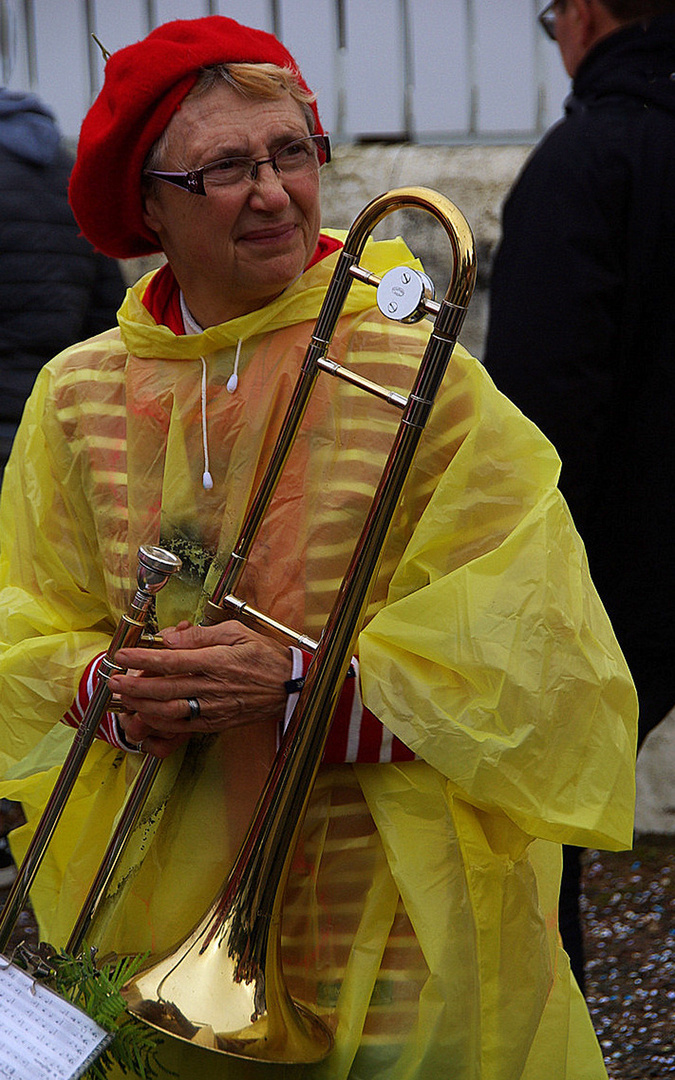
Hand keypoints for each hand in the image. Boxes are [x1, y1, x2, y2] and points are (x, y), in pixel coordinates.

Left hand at [109, 620, 291, 758]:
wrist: (289, 687)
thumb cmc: (264, 656)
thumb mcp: (236, 633)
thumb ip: (201, 636)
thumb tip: (171, 637)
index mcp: (216, 662)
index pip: (171, 661)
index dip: (142, 659)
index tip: (123, 656)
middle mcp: (213, 687)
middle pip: (164, 689)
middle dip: (134, 686)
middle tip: (114, 681)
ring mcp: (214, 708)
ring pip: (170, 711)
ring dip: (143, 706)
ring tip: (125, 699)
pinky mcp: (216, 722)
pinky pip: (183, 726)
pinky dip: (162, 722)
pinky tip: (148, 715)